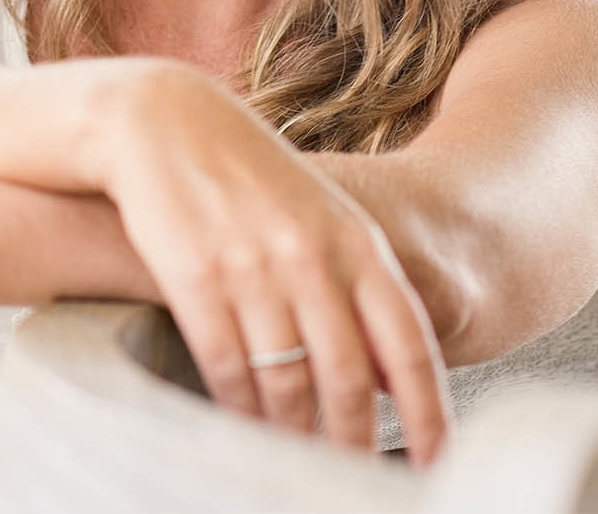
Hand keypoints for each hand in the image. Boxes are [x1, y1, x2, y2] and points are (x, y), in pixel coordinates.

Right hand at [100, 63, 452, 467]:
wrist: (161, 120)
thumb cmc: (244, 172)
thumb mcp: (315, 214)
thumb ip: (354, 282)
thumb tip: (387, 376)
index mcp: (353, 240)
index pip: (408, 345)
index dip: (428, 415)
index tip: (436, 467)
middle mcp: (310, 257)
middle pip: (348, 380)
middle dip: (352, 443)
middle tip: (351, 481)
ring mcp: (251, 267)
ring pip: (286, 385)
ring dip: (292, 436)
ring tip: (293, 462)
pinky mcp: (194, 277)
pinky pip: (227, 369)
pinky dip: (237, 411)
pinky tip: (241, 427)